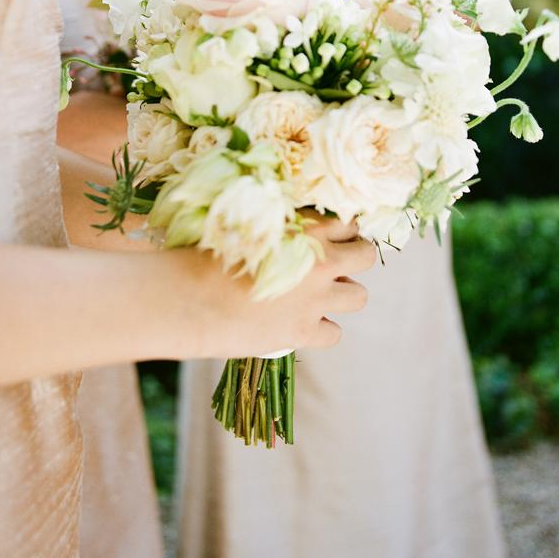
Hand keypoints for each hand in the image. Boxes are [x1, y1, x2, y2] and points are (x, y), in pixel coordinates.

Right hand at [170, 216, 375, 358]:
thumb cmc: (210, 254)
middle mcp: (321, 262)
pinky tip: (303, 323)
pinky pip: (335, 333)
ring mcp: (316, 299)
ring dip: (343, 294)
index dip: (339, 231)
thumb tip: (290, 223)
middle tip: (333, 264)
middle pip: (366, 256)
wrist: (192, 298)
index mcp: (309, 228)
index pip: (348, 223)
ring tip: (320, 295)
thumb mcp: (249, 223)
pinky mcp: (303, 332)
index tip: (328, 237)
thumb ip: (278, 223)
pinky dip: (322, 329)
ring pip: (359, 296)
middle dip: (354, 258)